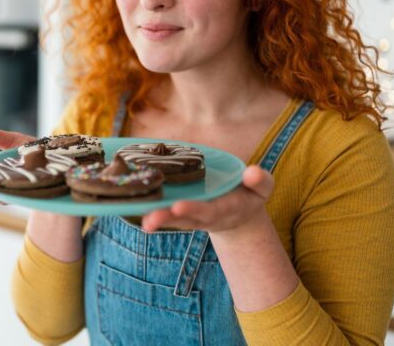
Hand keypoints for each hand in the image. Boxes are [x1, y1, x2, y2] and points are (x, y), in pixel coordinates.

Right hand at [0, 124, 35, 202]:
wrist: (63, 160)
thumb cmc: (36, 150)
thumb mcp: (13, 141)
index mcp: (0, 168)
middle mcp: (8, 181)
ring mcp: (19, 189)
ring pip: (1, 193)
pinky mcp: (32, 195)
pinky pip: (19, 196)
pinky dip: (10, 196)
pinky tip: (0, 196)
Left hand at [141, 165, 273, 233]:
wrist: (238, 209)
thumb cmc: (250, 193)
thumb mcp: (261, 188)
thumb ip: (260, 181)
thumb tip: (253, 172)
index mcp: (225, 210)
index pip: (208, 212)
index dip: (194, 210)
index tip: (179, 207)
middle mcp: (204, 216)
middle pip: (184, 220)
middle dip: (168, 219)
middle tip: (150, 220)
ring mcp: (191, 215)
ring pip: (172, 218)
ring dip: (156, 218)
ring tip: (141, 220)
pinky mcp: (180, 210)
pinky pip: (164, 210)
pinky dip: (149, 208)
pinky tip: (132, 205)